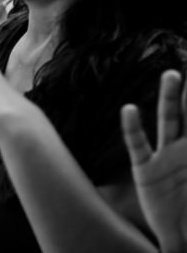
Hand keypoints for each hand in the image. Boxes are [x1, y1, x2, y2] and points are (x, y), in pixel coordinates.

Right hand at [122, 70, 186, 252]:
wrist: (183, 237)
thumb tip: (185, 133)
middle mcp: (186, 147)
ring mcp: (165, 156)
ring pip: (168, 120)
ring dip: (168, 97)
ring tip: (173, 74)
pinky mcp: (145, 169)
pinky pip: (138, 144)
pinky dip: (132, 127)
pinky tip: (130, 110)